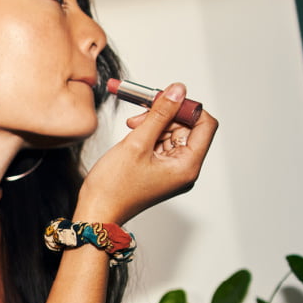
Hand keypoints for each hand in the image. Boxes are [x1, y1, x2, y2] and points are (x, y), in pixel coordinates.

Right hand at [76, 82, 217, 223]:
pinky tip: (133, 138)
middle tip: (139, 116)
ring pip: (173, 134)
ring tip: (131, 129)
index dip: (187, 108)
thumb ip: (160, 114)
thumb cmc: (113, 188)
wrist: (96, 212)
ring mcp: (173, 172)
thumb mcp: (137, 143)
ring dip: (154, 125)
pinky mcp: (160, 172)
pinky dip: (149, 136)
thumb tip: (178, 90)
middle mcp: (185, 170)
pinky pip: (162, 145)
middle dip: (166, 116)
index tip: (165, 101)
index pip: (206, 125)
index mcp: (187, 166)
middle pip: (188, 128)